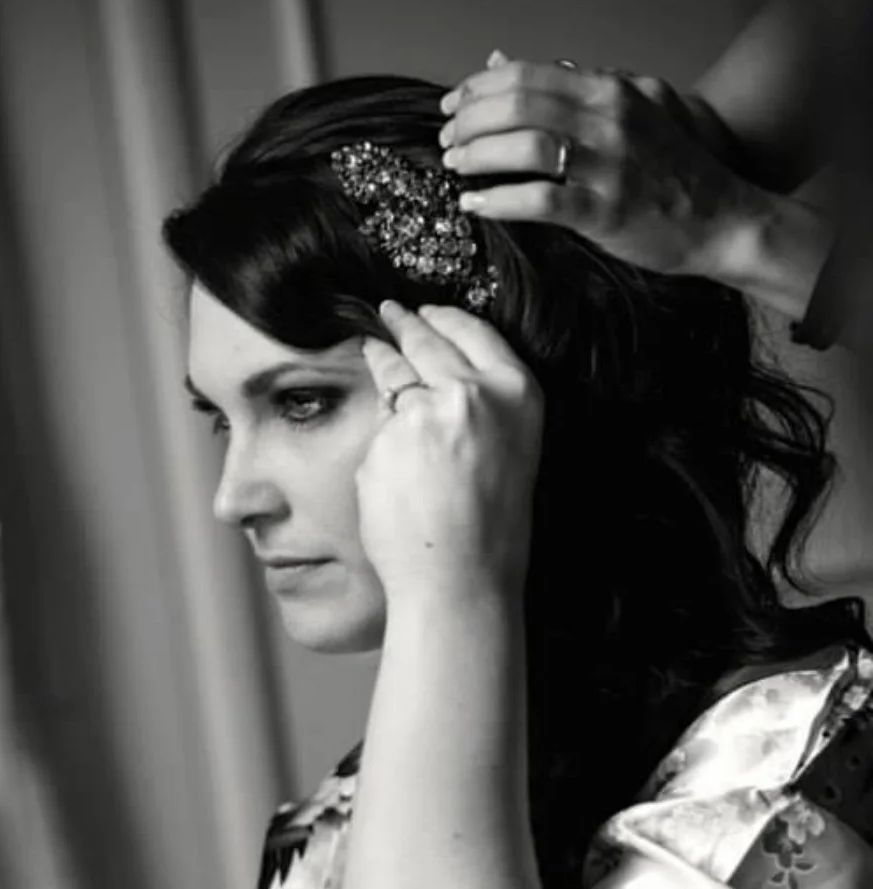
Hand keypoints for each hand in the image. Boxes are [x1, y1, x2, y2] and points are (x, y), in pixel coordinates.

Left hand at [357, 301, 542, 603]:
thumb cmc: (491, 529)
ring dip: (380, 357)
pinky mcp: (384, 440)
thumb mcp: (510, 450)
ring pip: (393, 374)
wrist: (460, 578)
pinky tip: (383, 445)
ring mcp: (423, 414)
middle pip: (427, 341)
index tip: (426, 309)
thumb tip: (432, 381)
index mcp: (516, 393)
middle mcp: (471, 393)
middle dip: (405, 323)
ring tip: (371, 347)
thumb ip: (482, 409)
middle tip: (390, 312)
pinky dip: (377, 433)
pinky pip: (377, 427)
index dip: (445, 317)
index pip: (473, 332)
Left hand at [439, 54, 760, 277]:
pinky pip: (541, 200)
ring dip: (478, 155)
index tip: (453, 105)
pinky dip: (499, 200)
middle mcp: (608, 120)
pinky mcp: (605, 211)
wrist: (722, 218)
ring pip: (525, 146)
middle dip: (471, 121)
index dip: (479, 88)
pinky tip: (474, 204)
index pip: (527, 76)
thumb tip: (503, 63)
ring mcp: (608, 166)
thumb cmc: (672, 169)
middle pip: (519, 105)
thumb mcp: (631, 110)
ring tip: (454, 165)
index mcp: (609, 91)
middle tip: (447, 139)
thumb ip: (572, 87)